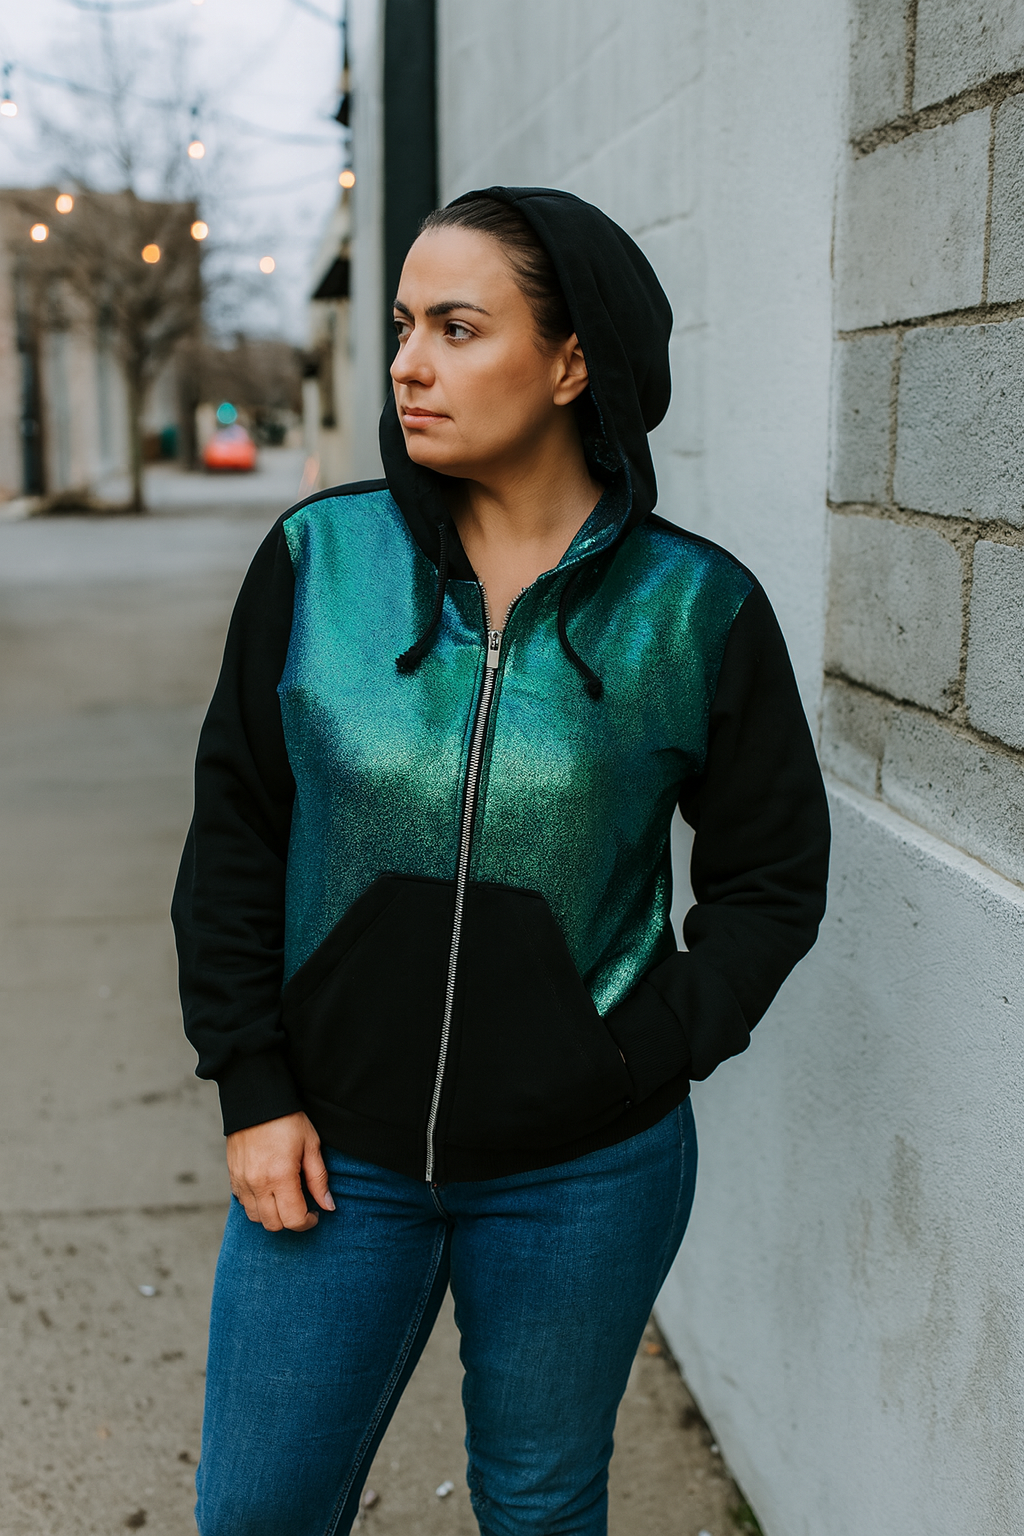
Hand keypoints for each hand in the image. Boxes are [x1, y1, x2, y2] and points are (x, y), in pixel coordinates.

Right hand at [226, 1111, 334, 1231]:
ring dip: (272, 1215)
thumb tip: (328, 1206)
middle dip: (291, 1221)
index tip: (315, 1214)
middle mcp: (258, 1183)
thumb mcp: (311, 1145)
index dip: (308, 1222)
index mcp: (281, 1176)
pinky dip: (256, 1205)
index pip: (294, 1220)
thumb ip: (318, 1179)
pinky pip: (243, 1204)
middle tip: (302, 1206)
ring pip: (256, 1218)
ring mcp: (242, 1181)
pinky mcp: (232, 1176)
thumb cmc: (287, 1120)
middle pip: (274, 1225)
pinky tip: (268, 1190)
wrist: (256, 1099)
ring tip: (284, 1198)